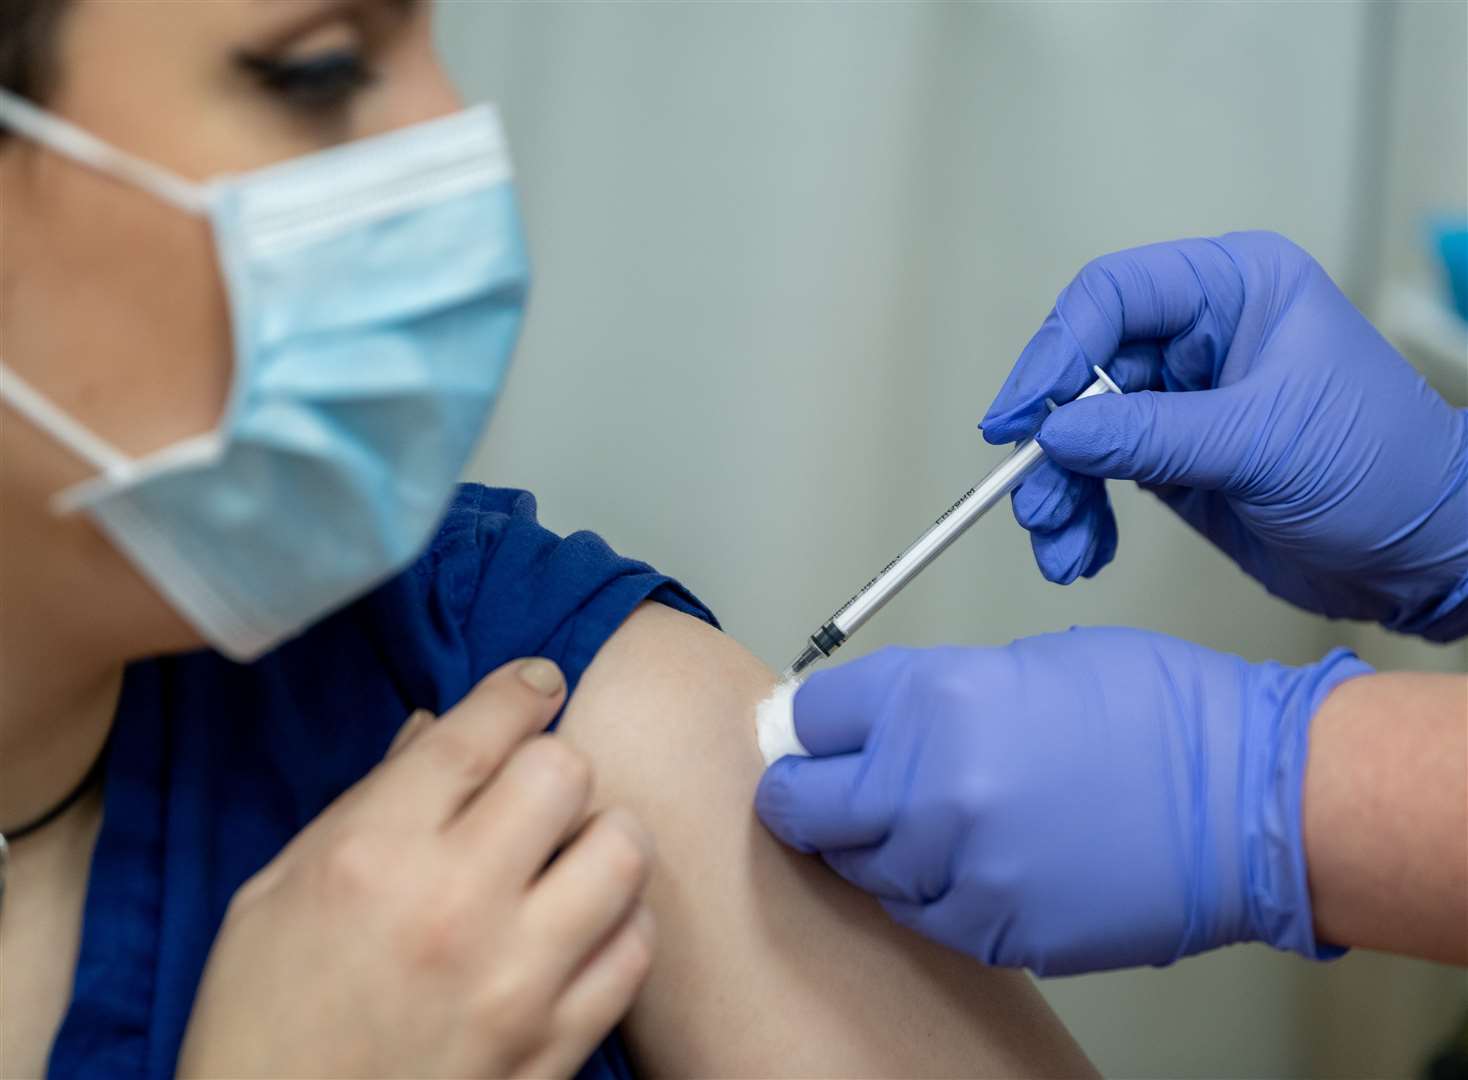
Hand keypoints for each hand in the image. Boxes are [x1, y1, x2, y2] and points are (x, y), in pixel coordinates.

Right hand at [178, 659, 655, 1078]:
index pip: (481, 732)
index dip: (521, 690)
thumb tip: (436, 731)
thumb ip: (366, 802)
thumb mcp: (278, 891)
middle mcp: (455, 905)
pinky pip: (634, 950)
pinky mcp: (555, 1044)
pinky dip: (618, 924)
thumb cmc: (263, 1019)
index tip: (536, 684)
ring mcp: (515, 980)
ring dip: (602, 838)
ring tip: (572, 855)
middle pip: (565, 773)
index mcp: (374, 854)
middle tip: (536, 790)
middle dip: (554, 764)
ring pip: (623, 852)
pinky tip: (583, 927)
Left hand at [755, 630, 1369, 975]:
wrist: (1252, 797)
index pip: (810, 716)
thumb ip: (931, 698)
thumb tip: (871, 727)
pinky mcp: (996, 930)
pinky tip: (968, 862)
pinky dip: (931, 891)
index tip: (809, 733)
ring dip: (872, 845)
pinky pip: (924, 915)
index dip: (808, 723)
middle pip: (805, 803)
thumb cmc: (1158, 713)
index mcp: (936, 698)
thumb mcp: (1024, 665)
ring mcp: (961, 868)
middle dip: (805, 792)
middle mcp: (931, 786)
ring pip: (859, 868)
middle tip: (816, 788)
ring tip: (917, 822)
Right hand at [981, 231, 1467, 641]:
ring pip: (1081, 430)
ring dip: (1059, 491)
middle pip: (1084, 368)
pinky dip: (1083, 516)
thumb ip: (1151, 435)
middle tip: (1032, 499)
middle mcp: (1201, 335)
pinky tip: (1085, 553)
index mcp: (1235, 289)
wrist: (1424, 555)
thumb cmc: (1382, 470)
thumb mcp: (1263, 443)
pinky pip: (1099, 476)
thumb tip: (1053, 435)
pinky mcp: (1171, 458)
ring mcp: (1182, 400)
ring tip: (1059, 546)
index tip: (1019, 416)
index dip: (1055, 350)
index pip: (1114, 296)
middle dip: (1051, 441)